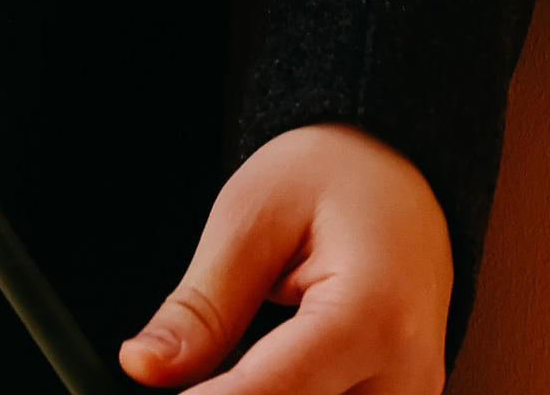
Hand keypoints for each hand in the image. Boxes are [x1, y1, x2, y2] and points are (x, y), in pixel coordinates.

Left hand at [119, 126, 449, 392]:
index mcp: (373, 315)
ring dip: (262, 392)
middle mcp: (406, 375)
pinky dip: (289, 394)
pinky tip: (266, 373)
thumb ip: (201, 304)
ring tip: (228, 361)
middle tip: (193, 367)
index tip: (164, 386)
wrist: (400, 176)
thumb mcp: (251, 214)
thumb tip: (142, 366)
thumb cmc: (329, 178)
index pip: (274, 392)